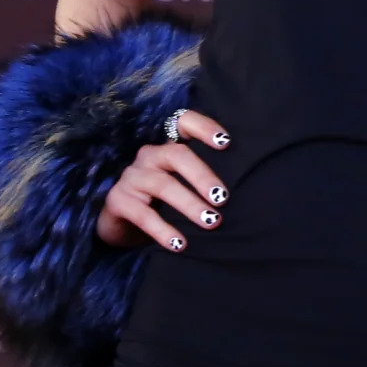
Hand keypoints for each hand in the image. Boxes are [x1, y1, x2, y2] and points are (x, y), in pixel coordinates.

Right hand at [94, 107, 230, 250]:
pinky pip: (143, 215)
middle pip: (176, 155)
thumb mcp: (183, 189)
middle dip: (202, 175)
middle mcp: (149, 156)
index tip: (226, 142)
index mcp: (168, 148)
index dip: (204, 127)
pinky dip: (164, 230)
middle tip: (223, 198)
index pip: (182, 122)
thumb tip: (248, 195)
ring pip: (163, 185)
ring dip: (189, 204)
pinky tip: (180, 244)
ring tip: (212, 222)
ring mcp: (132, 177)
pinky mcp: (118, 201)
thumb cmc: (163, 205)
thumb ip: (206, 184)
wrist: (122, 228)